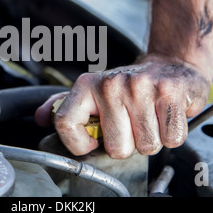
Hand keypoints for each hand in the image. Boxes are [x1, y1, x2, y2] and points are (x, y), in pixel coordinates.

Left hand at [35, 54, 210, 157]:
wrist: (169, 65)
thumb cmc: (129, 86)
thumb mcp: (93, 92)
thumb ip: (64, 106)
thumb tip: (40, 118)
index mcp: (87, 85)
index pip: (65, 123)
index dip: (78, 144)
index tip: (92, 144)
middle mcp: (111, 84)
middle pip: (116, 148)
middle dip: (128, 144)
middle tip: (131, 125)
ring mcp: (141, 87)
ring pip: (146, 146)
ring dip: (151, 139)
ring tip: (149, 119)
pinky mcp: (169, 91)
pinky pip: (171, 138)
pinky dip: (172, 134)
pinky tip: (164, 116)